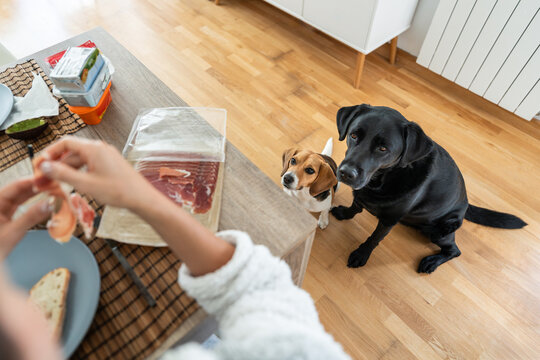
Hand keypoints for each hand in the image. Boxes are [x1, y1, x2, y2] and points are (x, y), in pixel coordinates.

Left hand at [0, 178, 50, 258]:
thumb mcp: (13, 232)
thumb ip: (32, 216)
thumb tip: (51, 203)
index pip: (16, 186)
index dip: (34, 181)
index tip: (50, 179)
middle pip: (20, 189)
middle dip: (38, 186)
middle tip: (56, 184)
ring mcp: (1, 209)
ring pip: (21, 196)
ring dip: (37, 194)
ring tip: (53, 190)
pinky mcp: (6, 215)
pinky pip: (21, 205)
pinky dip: (33, 202)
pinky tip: (44, 199)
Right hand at [38, 136, 157, 210]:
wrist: (141, 198)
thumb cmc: (118, 191)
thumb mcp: (85, 184)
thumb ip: (63, 174)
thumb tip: (46, 166)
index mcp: (94, 148)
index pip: (66, 142)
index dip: (51, 152)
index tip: (41, 163)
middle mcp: (101, 148)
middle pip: (72, 151)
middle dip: (58, 163)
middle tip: (47, 176)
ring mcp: (107, 155)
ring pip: (81, 158)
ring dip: (68, 168)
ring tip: (58, 182)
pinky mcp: (111, 163)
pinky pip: (90, 163)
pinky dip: (80, 170)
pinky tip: (75, 182)